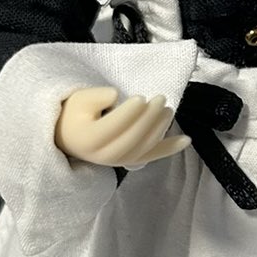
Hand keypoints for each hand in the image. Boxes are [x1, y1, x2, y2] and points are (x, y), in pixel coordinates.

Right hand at [54, 87, 190, 167]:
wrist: (70, 137)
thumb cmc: (74, 115)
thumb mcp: (78, 99)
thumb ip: (95, 96)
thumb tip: (115, 96)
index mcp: (89, 140)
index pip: (113, 127)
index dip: (129, 113)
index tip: (140, 97)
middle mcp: (104, 155)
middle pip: (132, 138)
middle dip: (149, 118)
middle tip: (160, 99)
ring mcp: (119, 161)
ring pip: (144, 147)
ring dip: (160, 129)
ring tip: (168, 110)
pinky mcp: (130, 160)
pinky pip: (152, 155)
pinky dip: (170, 148)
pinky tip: (187, 140)